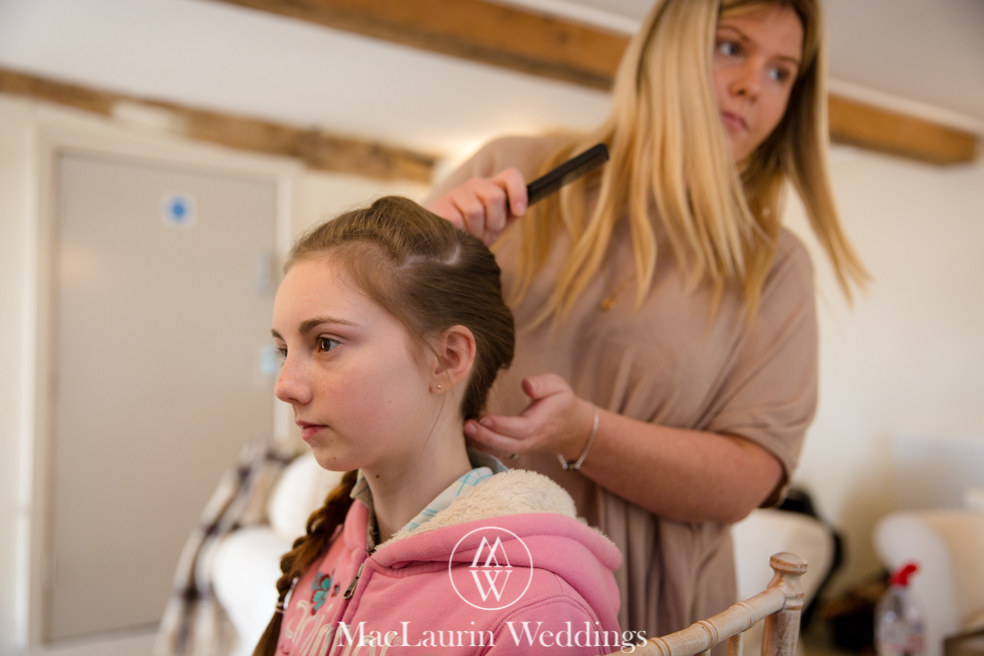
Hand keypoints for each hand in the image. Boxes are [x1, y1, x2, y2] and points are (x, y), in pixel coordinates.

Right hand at [426, 168, 527, 244]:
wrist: (446, 244)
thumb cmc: (475, 233)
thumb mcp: (496, 225)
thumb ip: (509, 215)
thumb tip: (519, 209)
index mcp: (493, 187)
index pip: (511, 176)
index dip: (518, 192)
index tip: (519, 212)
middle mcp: (476, 185)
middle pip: (495, 197)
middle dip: (495, 221)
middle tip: (486, 232)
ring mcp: (457, 192)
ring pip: (475, 211)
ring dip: (476, 231)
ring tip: (470, 236)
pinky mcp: (440, 204)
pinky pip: (456, 220)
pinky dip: (459, 234)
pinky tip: (456, 236)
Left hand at [463, 374, 594, 460]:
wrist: (572, 428)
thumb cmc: (561, 402)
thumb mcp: (558, 387)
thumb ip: (542, 385)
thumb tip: (526, 385)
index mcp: (541, 424)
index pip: (520, 429)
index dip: (502, 426)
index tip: (484, 418)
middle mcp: (531, 440)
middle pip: (507, 445)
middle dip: (485, 437)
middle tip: (467, 425)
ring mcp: (523, 447)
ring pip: (501, 451)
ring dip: (481, 444)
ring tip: (464, 431)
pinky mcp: (516, 448)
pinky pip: (498, 452)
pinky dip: (482, 447)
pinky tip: (468, 437)